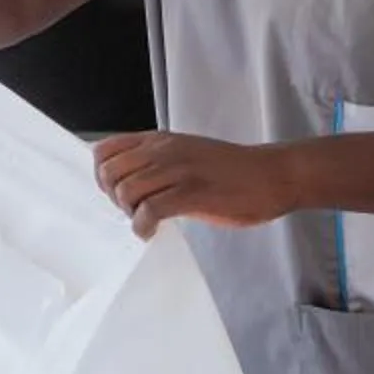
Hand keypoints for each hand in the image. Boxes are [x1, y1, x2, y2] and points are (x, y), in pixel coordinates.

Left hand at [92, 130, 295, 238]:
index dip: (103, 176)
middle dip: (114, 198)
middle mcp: (164, 151)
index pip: (105, 150)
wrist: (271, 175)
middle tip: (134, 211)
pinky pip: (150, 210)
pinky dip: (143, 226)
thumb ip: (157, 163)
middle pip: (110, 173)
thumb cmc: (231, 170)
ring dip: (130, 213)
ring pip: (127, 191)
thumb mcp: (186, 155)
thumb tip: (127, 184)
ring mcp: (178, 170)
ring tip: (147, 221)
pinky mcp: (193, 193)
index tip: (118, 193)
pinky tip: (151, 232)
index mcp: (159, 141)